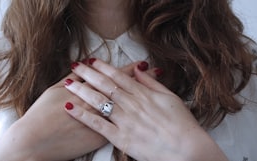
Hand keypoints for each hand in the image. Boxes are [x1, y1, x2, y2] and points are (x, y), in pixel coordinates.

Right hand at [0, 61, 159, 160]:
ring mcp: (100, 123)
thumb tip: (85, 66)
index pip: (114, 77)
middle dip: (141, 79)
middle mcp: (97, 105)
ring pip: (125, 107)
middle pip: (124, 90)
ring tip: (152, 91)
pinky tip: (141, 115)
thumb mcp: (55, 90)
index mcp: (88, 91)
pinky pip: (119, 127)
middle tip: (155, 71)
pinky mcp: (99, 138)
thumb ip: (73, 78)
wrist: (35, 141)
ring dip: (140, 97)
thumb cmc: (41, 114)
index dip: (129, 69)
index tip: (143, 63)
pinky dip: (130, 119)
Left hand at [64, 59, 227, 160]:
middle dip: (88, 74)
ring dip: (82, 90)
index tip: (91, 60)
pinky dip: (82, 115)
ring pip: (99, 101)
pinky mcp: (121, 138)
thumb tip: (140, 69)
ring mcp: (125, 121)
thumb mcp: (171, 98)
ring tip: (68, 82)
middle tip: (75, 66)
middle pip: (105, 85)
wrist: (187, 150)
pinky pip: (98, 125)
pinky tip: (69, 108)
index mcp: (143, 94)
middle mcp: (132, 104)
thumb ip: (153, 83)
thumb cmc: (182, 124)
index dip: (103, 67)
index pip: (119, 76)